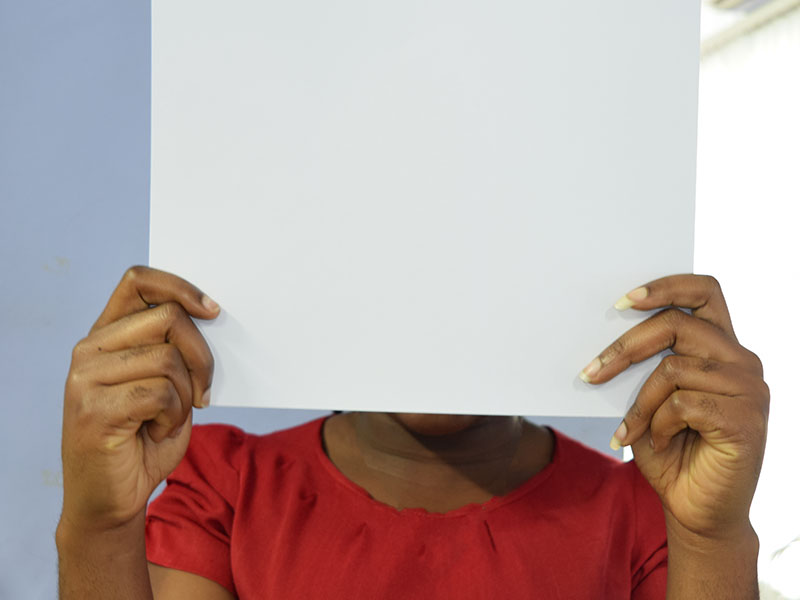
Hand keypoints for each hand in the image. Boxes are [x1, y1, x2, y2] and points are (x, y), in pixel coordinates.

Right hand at [60, 266, 219, 532]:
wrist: (111, 500)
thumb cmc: (145, 440)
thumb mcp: (166, 385)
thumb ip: (174, 349)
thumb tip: (212, 316)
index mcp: (105, 335)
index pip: (138, 281)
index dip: (181, 287)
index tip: (214, 311)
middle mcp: (89, 349)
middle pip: (168, 317)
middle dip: (202, 356)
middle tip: (204, 392)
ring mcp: (86, 378)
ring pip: (168, 358)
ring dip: (186, 395)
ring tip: (172, 418)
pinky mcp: (93, 408)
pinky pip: (160, 393)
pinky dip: (175, 416)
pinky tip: (159, 431)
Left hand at [579, 274, 768, 539]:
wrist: (697, 510)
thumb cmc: (670, 450)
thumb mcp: (650, 399)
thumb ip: (645, 365)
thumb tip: (605, 338)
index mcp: (722, 347)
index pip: (705, 290)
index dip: (665, 286)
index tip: (623, 300)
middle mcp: (742, 361)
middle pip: (677, 324)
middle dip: (625, 347)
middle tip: (590, 373)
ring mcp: (749, 389)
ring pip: (673, 368)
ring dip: (640, 404)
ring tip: (630, 431)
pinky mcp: (746, 419)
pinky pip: (682, 403)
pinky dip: (655, 424)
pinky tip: (655, 443)